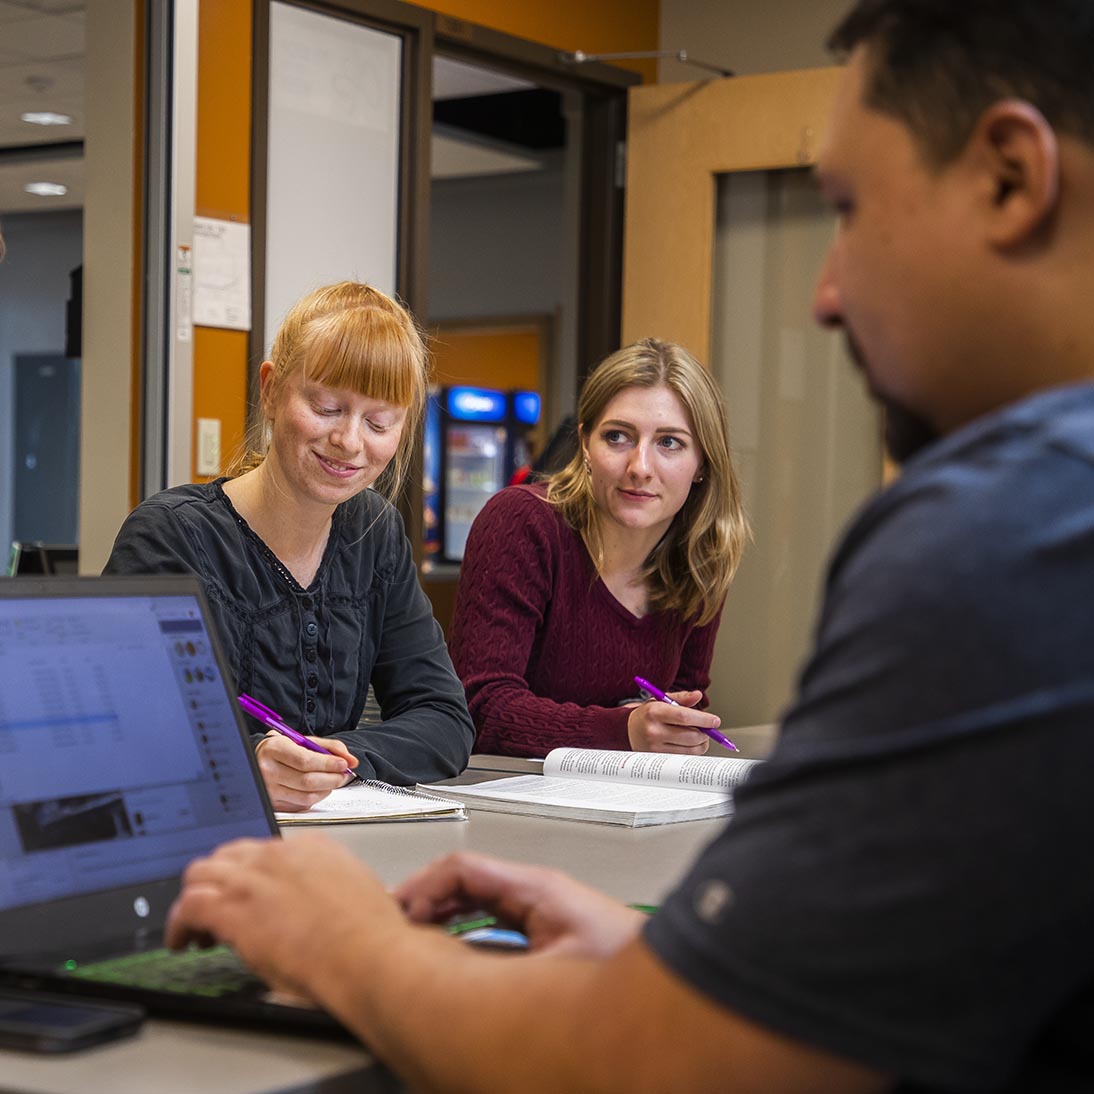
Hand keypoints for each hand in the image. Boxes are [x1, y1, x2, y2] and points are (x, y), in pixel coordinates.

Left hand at [166, 835, 398, 998]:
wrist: (367, 954)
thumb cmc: (369, 937)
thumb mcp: (355, 894)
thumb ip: (327, 892)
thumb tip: (317, 909)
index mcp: (312, 848)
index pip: (264, 851)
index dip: (250, 876)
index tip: (247, 894)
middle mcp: (279, 856)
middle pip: (228, 856)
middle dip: (219, 882)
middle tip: (217, 908)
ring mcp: (254, 879)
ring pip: (201, 874)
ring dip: (194, 899)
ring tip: (195, 927)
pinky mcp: (234, 909)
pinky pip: (189, 907)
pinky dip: (179, 924)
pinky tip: (181, 940)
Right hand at [255, 732, 357, 811]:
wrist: (258, 759)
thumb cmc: (284, 749)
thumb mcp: (304, 741)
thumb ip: (330, 747)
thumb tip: (351, 760)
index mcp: (274, 749)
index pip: (305, 761)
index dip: (328, 764)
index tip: (343, 764)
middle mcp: (267, 771)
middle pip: (307, 781)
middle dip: (332, 778)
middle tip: (344, 774)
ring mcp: (268, 790)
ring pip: (306, 796)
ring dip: (327, 789)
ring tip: (333, 780)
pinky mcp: (273, 803)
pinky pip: (301, 804)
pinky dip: (316, 797)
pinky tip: (319, 788)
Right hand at [395, 852, 644, 958]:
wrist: (674, 981)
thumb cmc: (623, 965)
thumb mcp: (550, 959)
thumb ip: (495, 955)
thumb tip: (449, 963)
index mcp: (535, 887)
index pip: (462, 868)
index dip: (421, 888)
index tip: (395, 912)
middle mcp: (537, 892)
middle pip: (464, 882)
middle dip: (424, 902)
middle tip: (392, 925)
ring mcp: (542, 908)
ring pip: (476, 900)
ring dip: (441, 917)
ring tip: (412, 938)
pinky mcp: (549, 929)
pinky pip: (493, 920)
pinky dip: (463, 931)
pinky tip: (452, 953)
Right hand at [627, 690, 714, 753]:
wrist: (627, 730)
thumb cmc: (648, 714)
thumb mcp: (661, 700)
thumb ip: (681, 697)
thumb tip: (698, 695)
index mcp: (655, 712)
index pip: (684, 717)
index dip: (703, 720)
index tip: (715, 721)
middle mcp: (653, 731)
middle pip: (690, 736)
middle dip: (705, 733)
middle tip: (708, 729)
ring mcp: (655, 747)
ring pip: (690, 749)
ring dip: (701, 743)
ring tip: (699, 735)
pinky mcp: (658, 758)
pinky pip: (684, 757)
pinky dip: (692, 750)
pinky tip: (689, 743)